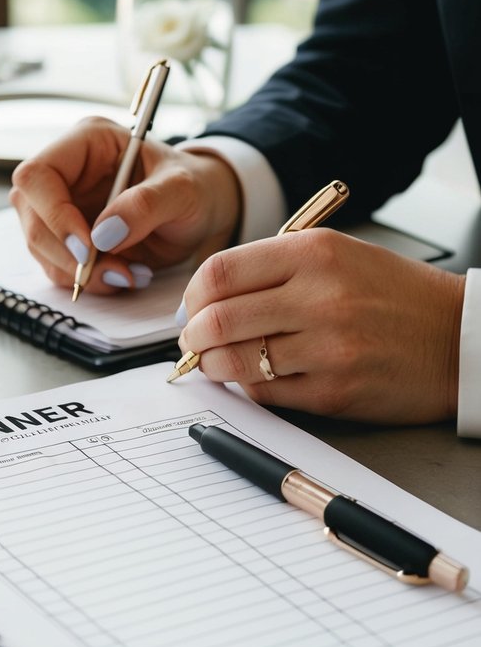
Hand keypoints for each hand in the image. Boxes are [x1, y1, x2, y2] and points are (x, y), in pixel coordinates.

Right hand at [9, 117, 241, 292]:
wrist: (202, 211)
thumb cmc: (193, 188)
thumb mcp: (182, 190)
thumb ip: (146, 205)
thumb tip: (103, 235)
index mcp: (86, 142)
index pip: (38, 175)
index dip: (54, 214)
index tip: (88, 248)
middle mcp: (66, 172)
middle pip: (31, 216)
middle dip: (68, 254)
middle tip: (116, 272)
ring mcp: (62, 206)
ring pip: (40, 247)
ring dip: (80, 273)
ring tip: (129, 274)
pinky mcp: (67, 237)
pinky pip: (58, 267)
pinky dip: (88, 281)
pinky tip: (123, 276)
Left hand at [177, 229, 464, 423]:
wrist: (458, 337)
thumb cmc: (394, 294)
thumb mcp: (337, 254)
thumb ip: (274, 268)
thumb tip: (210, 298)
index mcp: (314, 253)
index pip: (221, 272)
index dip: (194, 295)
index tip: (192, 308)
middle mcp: (319, 297)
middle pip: (219, 318)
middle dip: (194, 335)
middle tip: (193, 341)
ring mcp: (327, 347)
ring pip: (237, 360)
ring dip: (214, 365)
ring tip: (214, 362)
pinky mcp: (334, 391)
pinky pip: (267, 393)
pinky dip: (250, 387)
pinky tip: (254, 377)